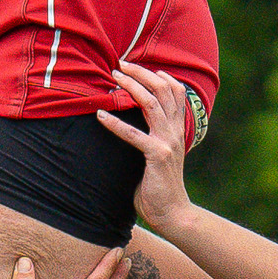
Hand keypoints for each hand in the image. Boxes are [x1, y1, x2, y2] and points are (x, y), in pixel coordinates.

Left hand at [97, 61, 192, 234]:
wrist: (174, 214)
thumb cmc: (161, 186)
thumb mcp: (160, 154)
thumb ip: (151, 138)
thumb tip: (130, 125)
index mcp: (177, 129)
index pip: (175, 91)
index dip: (160, 75)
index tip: (139, 66)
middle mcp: (175, 131)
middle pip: (163, 90)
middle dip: (141, 73)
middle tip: (120, 64)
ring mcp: (167, 141)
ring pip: (151, 103)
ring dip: (131, 86)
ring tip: (113, 77)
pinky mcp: (157, 155)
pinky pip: (133, 134)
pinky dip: (115, 122)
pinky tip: (100, 115)